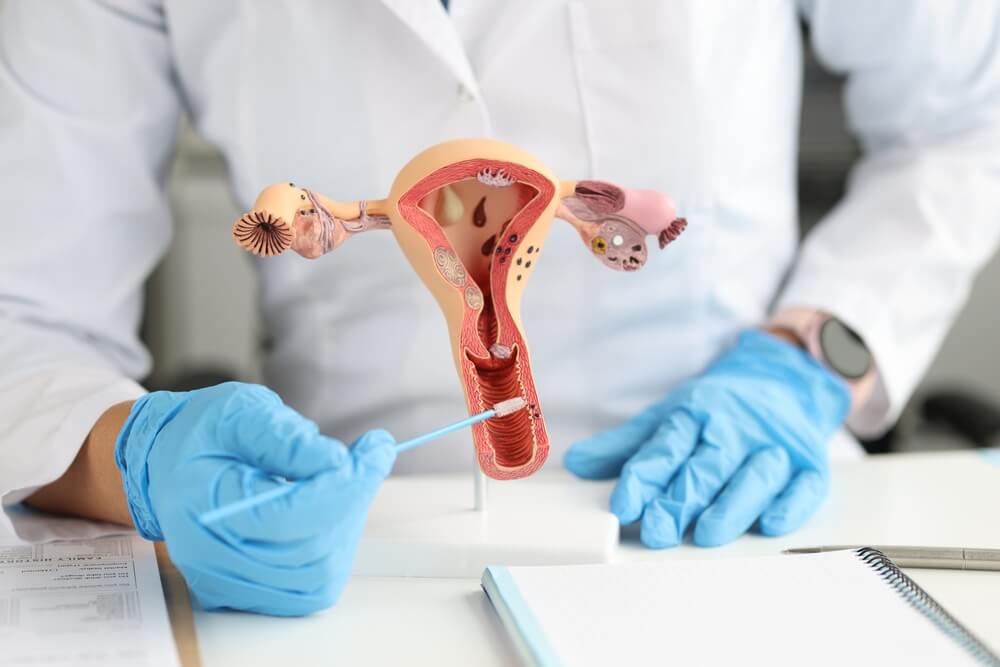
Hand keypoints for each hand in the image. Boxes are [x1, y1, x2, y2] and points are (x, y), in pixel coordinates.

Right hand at [115, 382, 394, 615]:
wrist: (168, 464)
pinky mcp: (248, 591)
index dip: (342, 485)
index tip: (374, 448)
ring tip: (354, 475)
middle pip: (309, 551)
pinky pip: (310, 586)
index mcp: (199, 507)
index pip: (286, 517)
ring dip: (349, 523)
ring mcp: (227, 582)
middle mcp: (209, 557)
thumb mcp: (238, 412)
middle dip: (353, 499)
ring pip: (318, 575)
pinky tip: (337, 505)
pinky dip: (336, 546)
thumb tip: (335, 460)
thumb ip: (282, 436)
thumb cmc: (202, 433)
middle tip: (370, 455)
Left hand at [564, 330, 849, 547]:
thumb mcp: (668, 416)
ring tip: (707, 535)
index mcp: (694, 414)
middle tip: (658, 530)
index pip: (665, 446)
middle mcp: (733, 428)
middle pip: (707, 465)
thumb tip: (578, 464)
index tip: (624, 505)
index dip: (643, 476)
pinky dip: (790, 505)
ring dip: (731, 506)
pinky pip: (803, 486)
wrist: (784, 377)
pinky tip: (770, 525)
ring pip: (753, 476)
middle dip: (681, 499)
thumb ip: (625, 445)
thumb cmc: (717, 407)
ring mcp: (773, 444)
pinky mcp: (809, 463)